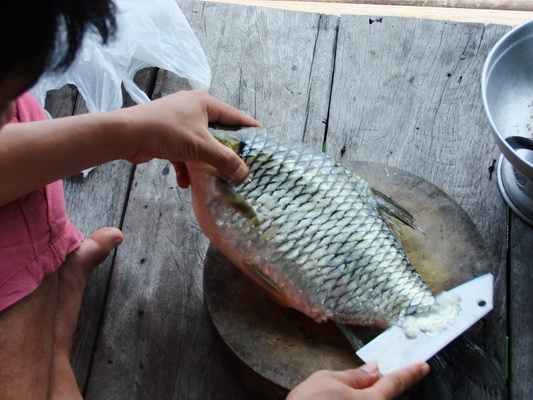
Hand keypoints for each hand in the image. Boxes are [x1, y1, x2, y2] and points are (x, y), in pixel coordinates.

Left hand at [122, 90, 259, 187]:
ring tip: (212, 180)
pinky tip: (185, 183)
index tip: (263, 140)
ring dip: (203, 164)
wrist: (126, 134)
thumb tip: (244, 173)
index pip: (235, 116)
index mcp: (204, 103)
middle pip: (217, 133)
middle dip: (225, 152)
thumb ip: (225, 159)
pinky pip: (183, 153)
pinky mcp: (166, 136)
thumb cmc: (166, 132)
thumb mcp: (201, 146)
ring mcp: (179, 122)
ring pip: (199, 145)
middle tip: (240, 165)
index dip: (250, 128)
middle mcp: (193, 108)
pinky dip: (185, 167)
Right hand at [286, 362, 428, 399]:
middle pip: (383, 398)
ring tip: (333, 393)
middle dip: (377, 387)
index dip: (410, 373)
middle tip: (365, 377)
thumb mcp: (328, 380)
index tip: (423, 366)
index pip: (396, 382)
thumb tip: (373, 370)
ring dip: (361, 395)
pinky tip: (334, 398)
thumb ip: (354, 376)